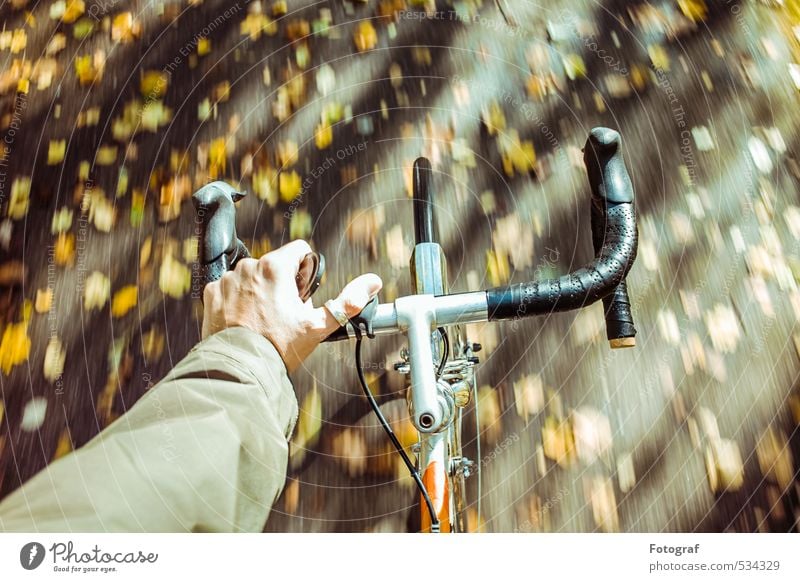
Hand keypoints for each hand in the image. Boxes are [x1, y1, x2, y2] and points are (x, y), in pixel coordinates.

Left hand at [202, 240, 381, 371]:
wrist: (241, 369)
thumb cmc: (280, 348)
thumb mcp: (319, 326)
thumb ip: (348, 301)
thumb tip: (372, 282)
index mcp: (276, 268)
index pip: (299, 250)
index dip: (306, 271)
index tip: (303, 295)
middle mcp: (249, 267)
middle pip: (275, 265)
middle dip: (282, 284)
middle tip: (284, 315)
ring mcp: (228, 280)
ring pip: (252, 277)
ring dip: (259, 291)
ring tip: (264, 321)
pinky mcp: (212, 295)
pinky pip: (230, 289)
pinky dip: (238, 301)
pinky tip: (245, 322)